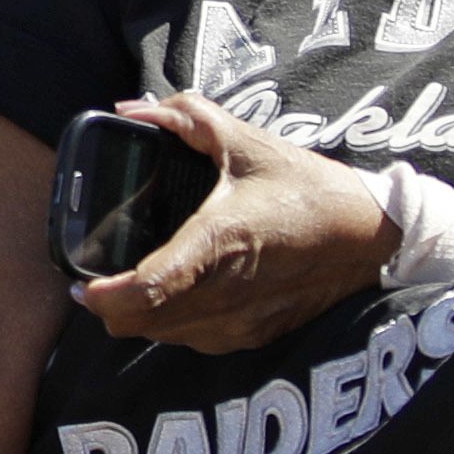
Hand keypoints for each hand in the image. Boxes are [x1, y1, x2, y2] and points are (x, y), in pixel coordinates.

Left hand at [70, 91, 393, 353]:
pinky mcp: (255, 335)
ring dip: (140, 318)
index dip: (105, 295)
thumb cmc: (312, 189)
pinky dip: (173, 325)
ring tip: (133, 283)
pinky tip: (177, 295)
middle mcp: (226, 291)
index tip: (80, 283)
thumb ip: (187, 118)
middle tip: (96, 279)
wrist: (373, 237)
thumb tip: (135, 111)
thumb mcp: (249, 143)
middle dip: (109, 307)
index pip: (149, 287)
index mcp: (219, 241)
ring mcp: (241, 321)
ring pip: (163, 337)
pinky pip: (194, 341)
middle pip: (141, 323)